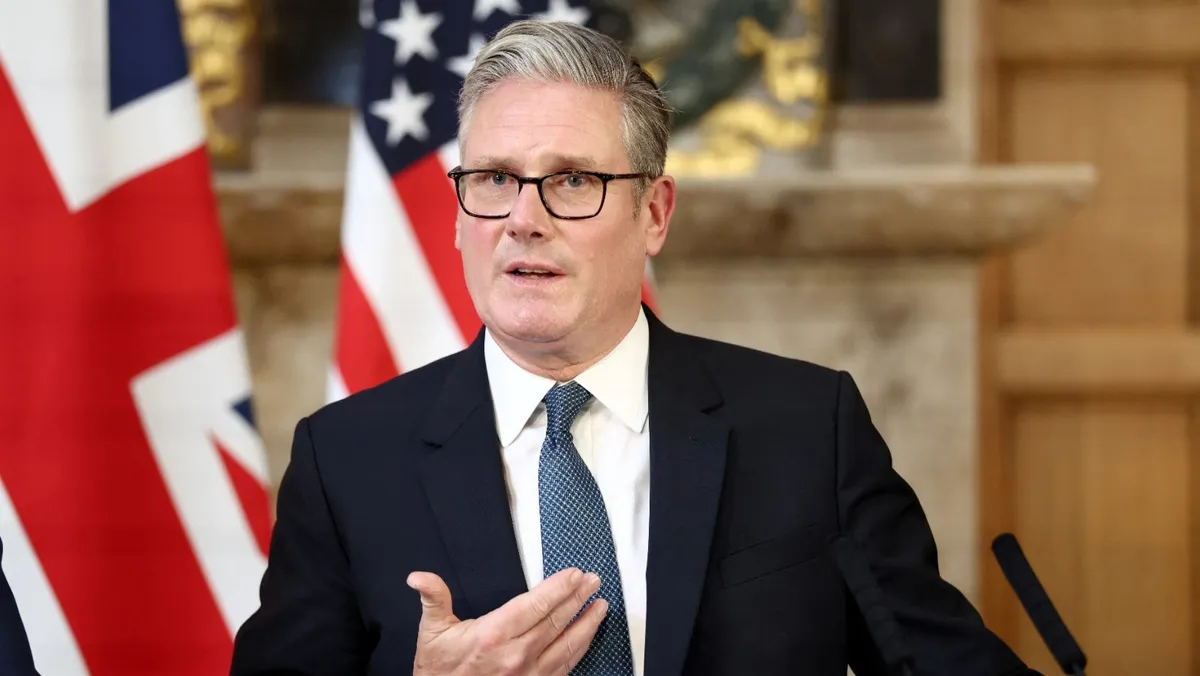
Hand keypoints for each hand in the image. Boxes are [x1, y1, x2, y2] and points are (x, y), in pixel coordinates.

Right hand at [407, 567, 607, 675]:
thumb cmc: (439, 671)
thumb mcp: (431, 632)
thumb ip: (433, 598)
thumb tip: (418, 577)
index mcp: (494, 635)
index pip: (535, 604)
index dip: (559, 587)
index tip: (575, 574)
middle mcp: (516, 655)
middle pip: (556, 620)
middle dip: (578, 598)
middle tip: (594, 581)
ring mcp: (529, 675)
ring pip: (567, 645)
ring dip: (587, 624)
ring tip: (601, 607)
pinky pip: (564, 667)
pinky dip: (579, 650)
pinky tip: (587, 638)